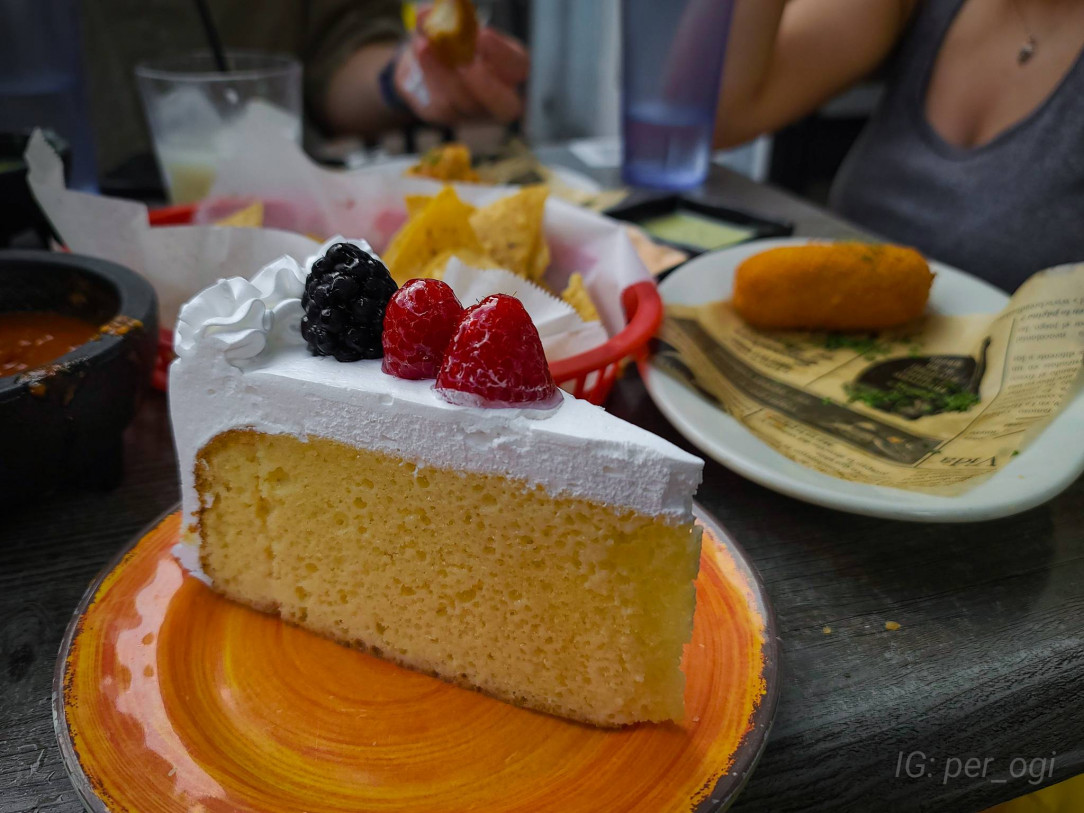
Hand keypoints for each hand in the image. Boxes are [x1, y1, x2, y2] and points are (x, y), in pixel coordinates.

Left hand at [393, 21, 528, 125]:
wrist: (425, 61)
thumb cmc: (452, 40)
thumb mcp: (451, 23)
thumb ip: (445, 16)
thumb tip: (428, 14)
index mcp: (510, 68)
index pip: (519, 67)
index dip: (503, 54)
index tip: (483, 35)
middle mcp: (498, 97)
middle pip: (505, 106)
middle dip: (486, 86)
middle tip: (465, 64)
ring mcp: (474, 113)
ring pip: (465, 103)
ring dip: (443, 74)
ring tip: (424, 46)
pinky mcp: (448, 117)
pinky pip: (441, 106)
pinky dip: (430, 77)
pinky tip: (421, 55)